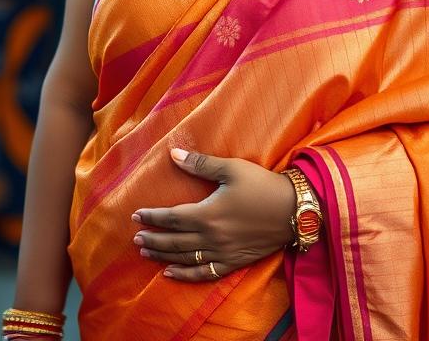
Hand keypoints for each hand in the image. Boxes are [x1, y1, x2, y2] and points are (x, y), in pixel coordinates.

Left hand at [131, 148, 295, 282]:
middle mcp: (212, 237)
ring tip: (146, 253)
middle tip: (136, 238)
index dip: (152, 217)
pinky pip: (204, 273)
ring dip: (163, 256)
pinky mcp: (233, 262)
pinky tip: (171, 274)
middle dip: (153, 239)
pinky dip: (185, 274)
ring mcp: (222, 253)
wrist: (293, 210)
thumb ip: (200, 164)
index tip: (136, 216)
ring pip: (185, 257)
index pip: (172, 218)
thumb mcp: (231, 168)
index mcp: (208, 214)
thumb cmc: (262, 185)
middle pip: (174, 241)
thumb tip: (173, 154)